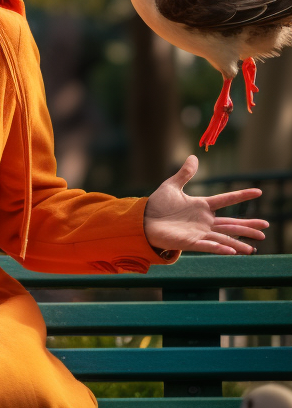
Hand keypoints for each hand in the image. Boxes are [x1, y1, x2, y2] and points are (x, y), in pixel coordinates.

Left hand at [144, 155, 267, 255]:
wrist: (141, 221)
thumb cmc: (156, 205)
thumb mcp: (172, 185)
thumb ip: (185, 173)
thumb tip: (194, 156)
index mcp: (202, 206)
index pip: (226, 199)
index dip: (241, 195)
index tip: (258, 191)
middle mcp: (203, 221)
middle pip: (231, 223)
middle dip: (248, 226)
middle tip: (265, 227)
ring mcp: (198, 232)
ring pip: (224, 237)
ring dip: (240, 241)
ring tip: (255, 246)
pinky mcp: (190, 243)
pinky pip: (208, 246)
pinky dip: (220, 248)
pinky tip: (233, 251)